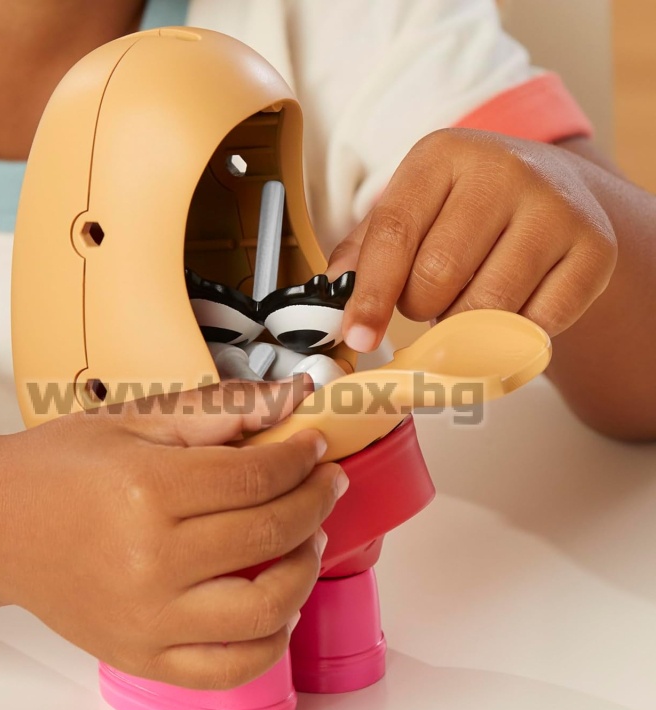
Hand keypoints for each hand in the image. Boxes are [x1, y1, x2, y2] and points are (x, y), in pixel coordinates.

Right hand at [0, 377, 345, 689]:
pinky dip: (271, 641)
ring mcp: (147, 618)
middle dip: (317, 502)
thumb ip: (219, 411)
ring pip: (266, 611)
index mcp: (147, 490)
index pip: (258, 478)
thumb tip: (292, 399)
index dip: (302, 459)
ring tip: (307, 540)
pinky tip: (278, 605)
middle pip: (271, 535)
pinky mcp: (141, 656)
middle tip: (326, 484)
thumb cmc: (60, 468)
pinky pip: (229, 668)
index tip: (314, 448)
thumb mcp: (135, 421)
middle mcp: (149, 561)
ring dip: (305, 570)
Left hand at [328, 129, 617, 350]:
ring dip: (464, 324)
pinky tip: (511, 305)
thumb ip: (365, 252)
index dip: (370, 295)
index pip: (394, 235)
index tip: (356, 337)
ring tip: (469, 298)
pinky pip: (536, 325)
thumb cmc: (466, 210)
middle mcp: (503, 171)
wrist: (557, 194)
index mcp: (442, 156)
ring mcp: (555, 209)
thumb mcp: (410, 210)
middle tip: (432, 297)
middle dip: (421, 307)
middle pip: (437, 278)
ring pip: (485, 308)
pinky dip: (512, 334)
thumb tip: (331, 299)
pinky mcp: (594, 250)